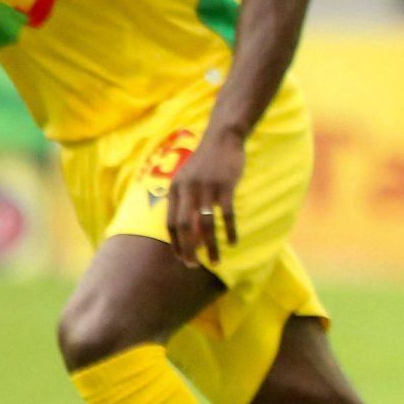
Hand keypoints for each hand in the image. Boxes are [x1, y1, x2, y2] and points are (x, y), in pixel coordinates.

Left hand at [168, 127, 243, 268]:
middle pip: (186, 227)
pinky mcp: (226, 185)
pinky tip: (233, 242)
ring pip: (206, 224)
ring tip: (216, 262)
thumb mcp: (188, 179)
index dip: (175, 243)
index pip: (171, 223)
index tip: (181, 258)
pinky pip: (227, 214)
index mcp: (175, 189)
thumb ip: (185, 202)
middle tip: (194, 266)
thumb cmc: (205, 162)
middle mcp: (188, 189)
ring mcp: (207, 187)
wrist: (222, 138)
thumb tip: (188, 232)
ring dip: (210, 246)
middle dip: (189, 250)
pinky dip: (229, 231)